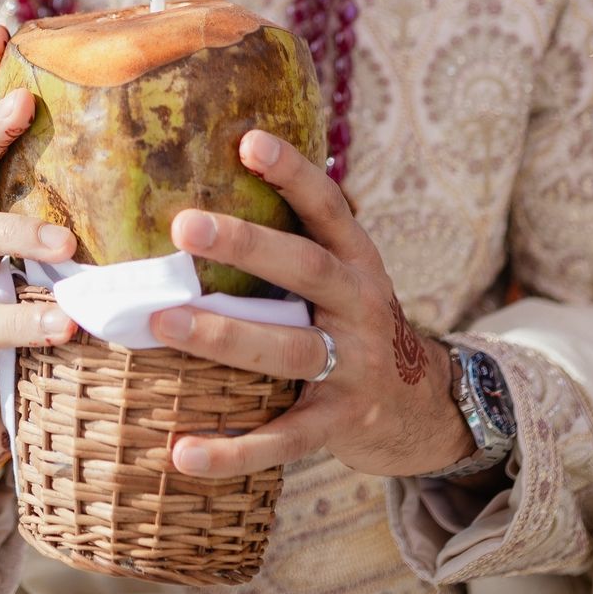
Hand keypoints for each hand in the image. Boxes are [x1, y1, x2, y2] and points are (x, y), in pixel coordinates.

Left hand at [150, 130, 474, 480]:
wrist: (427, 409)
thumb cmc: (355, 328)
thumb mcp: (343, 280)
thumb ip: (293, 247)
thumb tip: (209, 194)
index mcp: (356, 262)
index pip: (327, 207)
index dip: (292, 173)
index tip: (248, 140)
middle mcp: (360, 307)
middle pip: (307, 269)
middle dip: (247, 245)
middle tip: (184, 226)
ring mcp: (355, 366)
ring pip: (289, 349)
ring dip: (225, 336)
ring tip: (165, 321)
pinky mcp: (341, 423)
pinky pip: (283, 438)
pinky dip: (233, 449)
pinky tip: (182, 452)